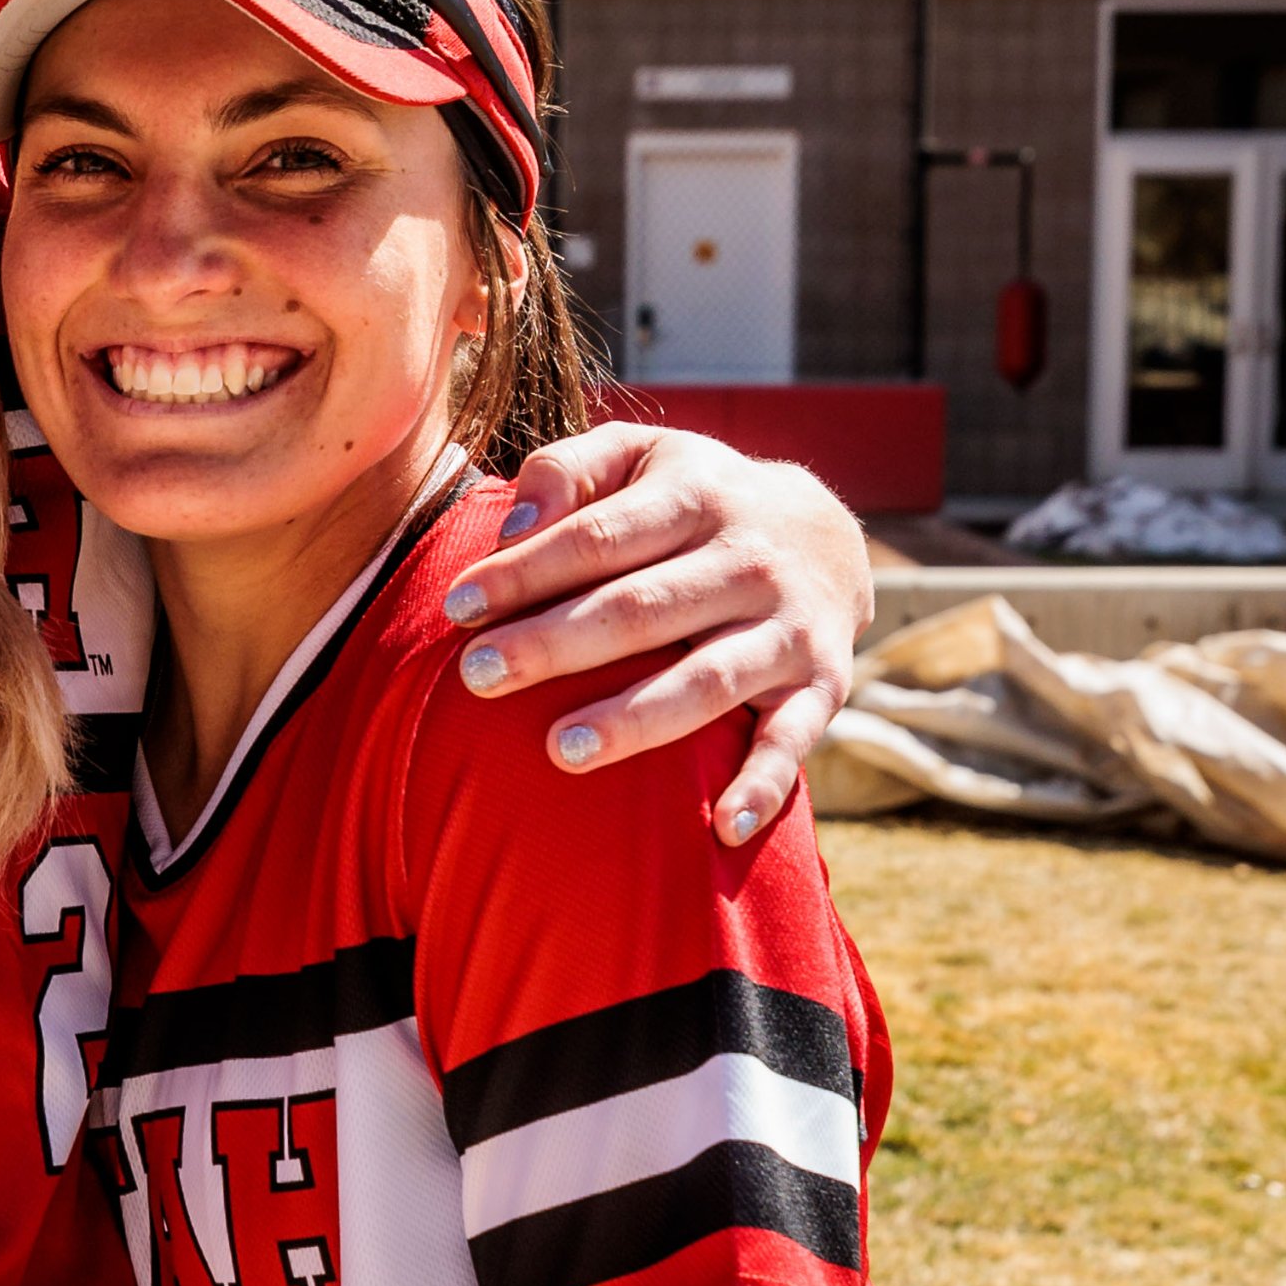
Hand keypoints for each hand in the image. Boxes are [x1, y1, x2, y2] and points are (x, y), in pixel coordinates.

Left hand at [443, 424, 876, 845]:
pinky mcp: (821, 687)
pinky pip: (793, 741)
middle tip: (478, 676)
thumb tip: (510, 525)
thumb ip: (568, 469)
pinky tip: (721, 828)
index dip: (525, 573)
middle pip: (641, 608)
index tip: (456, 609)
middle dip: (556, 643)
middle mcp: (748, 561)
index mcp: (696, 496)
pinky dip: (764, 786)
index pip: (598, 537)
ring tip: (562, 750)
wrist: (829, 537)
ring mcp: (788, 628)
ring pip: (708, 678)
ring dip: (637, 718)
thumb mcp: (642, 456)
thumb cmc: (695, 503)